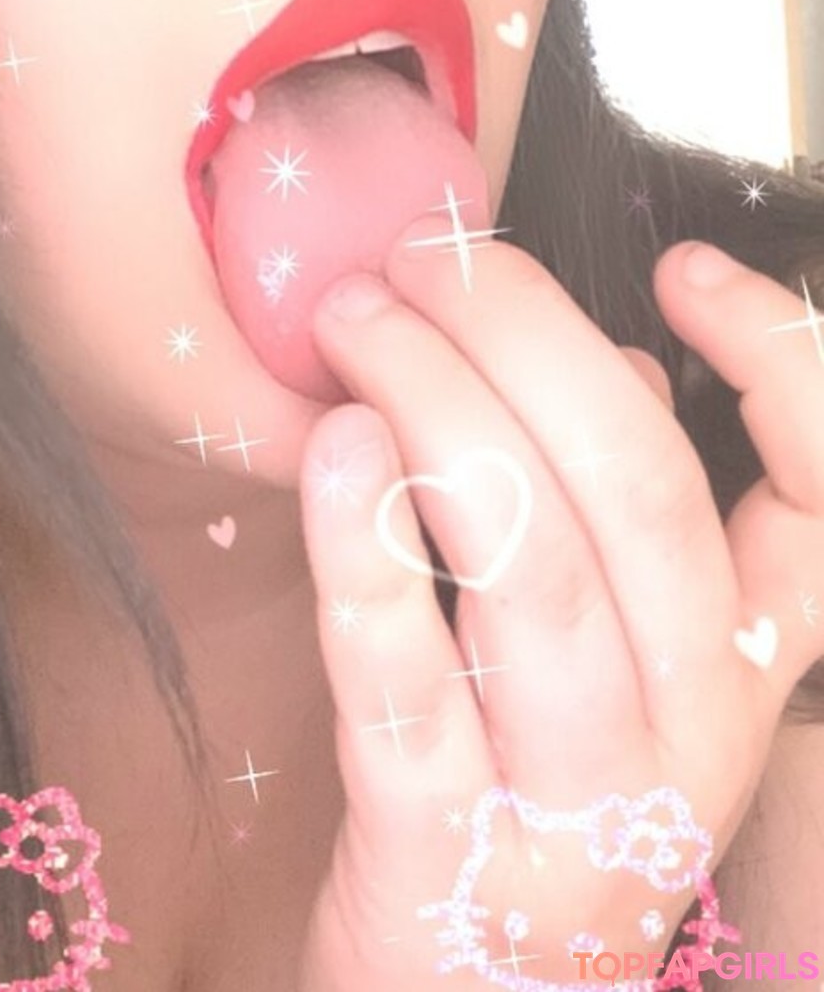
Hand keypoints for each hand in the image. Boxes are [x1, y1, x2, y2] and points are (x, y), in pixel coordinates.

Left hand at [296, 227, 823, 989]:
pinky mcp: (440, 857)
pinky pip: (406, 685)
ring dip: (436, 407)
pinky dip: (368, 549)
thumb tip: (620, 357)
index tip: (680, 266)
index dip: (780, 363)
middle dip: (527, 336)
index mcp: (748, 667)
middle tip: (424, 255)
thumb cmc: (538, 782)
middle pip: (641, 493)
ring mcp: (573, 804)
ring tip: (357, 317)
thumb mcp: (625, 664)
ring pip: (534, 569)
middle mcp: (690, 732)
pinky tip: (333, 445)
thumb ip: (630, 519)